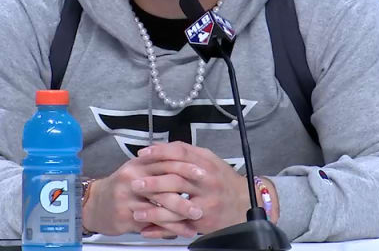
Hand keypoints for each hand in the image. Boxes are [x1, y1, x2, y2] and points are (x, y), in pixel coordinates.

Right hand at [82, 153, 206, 237]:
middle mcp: (132, 179)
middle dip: (187, 192)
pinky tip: (182, 230)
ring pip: (159, 205)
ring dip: (181, 213)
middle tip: (203, 196)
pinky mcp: (125, 216)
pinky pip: (152, 222)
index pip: (164, 161)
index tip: (202, 171)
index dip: (185, 166)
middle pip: (164, 183)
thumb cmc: (121, 187)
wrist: (95, 204)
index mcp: (138, 165)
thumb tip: (185, 161)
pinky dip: (170, 228)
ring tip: (196, 216)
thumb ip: (158, 164)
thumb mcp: (137, 170)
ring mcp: (128, 198)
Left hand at [133, 142, 250, 235]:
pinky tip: (147, 228)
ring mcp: (206, 201)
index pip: (180, 152)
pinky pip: (180, 225)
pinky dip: (162, 228)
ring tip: (136, 210)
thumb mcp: (209, 160)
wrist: (244, 201)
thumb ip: (187, 153)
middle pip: (176, 178)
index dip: (159, 152)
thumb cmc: (222, 180)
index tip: (142, 154)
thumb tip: (160, 148)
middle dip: (152, 182)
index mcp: (206, 162)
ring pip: (176, 204)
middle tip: (134, 183)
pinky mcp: (204, 220)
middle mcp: (207, 180)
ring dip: (154, 209)